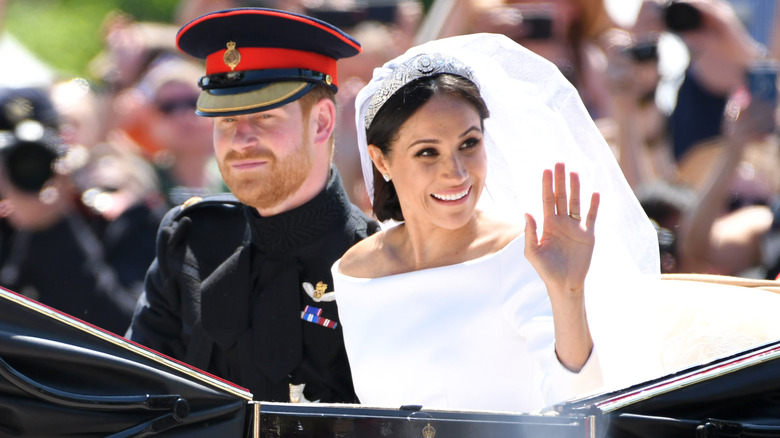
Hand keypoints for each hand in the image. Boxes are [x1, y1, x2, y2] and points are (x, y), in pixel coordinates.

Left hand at [524, 162, 599, 299]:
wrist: (564, 284)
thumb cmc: (546, 270)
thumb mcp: (533, 252)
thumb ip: (530, 233)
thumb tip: (527, 212)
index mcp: (548, 225)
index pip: (547, 200)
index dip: (546, 185)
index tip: (546, 170)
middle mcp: (562, 222)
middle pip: (561, 197)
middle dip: (560, 180)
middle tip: (559, 163)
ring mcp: (576, 228)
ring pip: (576, 203)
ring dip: (576, 188)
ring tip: (574, 172)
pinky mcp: (588, 235)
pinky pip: (592, 217)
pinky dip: (594, 205)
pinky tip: (595, 193)